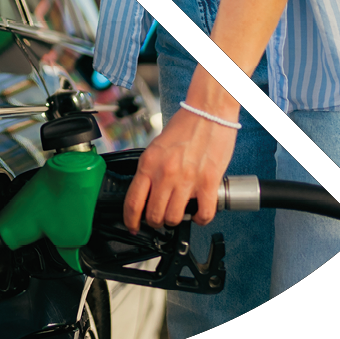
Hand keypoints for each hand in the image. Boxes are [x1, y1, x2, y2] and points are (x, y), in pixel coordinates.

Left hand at [123, 100, 237, 231]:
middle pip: (154, 215)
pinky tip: (199, 213)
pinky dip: (200, 219)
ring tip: (179, 212)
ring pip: (175, 218)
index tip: (133, 226)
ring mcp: (187, 180)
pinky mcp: (208, 183)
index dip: (131, 220)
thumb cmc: (185, 126)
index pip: (133, 202)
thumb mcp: (157, 146)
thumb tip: (146, 193)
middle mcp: (165, 173)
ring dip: (176, 220)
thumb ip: (150, 169)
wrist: (209, 112)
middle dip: (155, 221)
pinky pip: (203, 214)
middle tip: (160, 218)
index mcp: (149, 163)